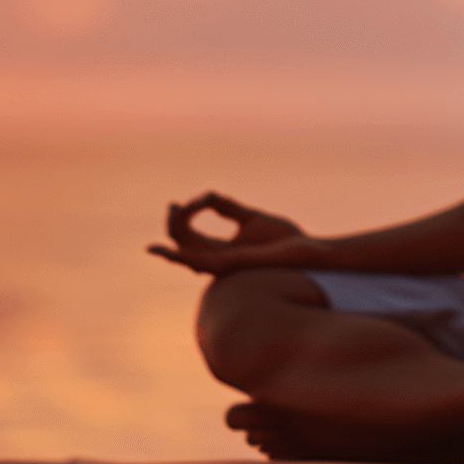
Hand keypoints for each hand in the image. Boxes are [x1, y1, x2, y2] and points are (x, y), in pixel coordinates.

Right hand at [148, 192, 319, 275]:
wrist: (305, 250)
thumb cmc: (283, 239)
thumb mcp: (250, 218)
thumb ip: (228, 209)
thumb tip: (207, 197)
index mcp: (221, 250)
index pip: (189, 238)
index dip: (181, 219)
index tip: (177, 202)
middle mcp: (218, 261)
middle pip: (184, 245)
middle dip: (175, 224)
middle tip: (175, 205)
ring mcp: (223, 266)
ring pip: (186, 258)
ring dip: (172, 245)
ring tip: (158, 240)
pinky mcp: (230, 266)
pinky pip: (200, 264)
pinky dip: (182, 257)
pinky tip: (170, 251)